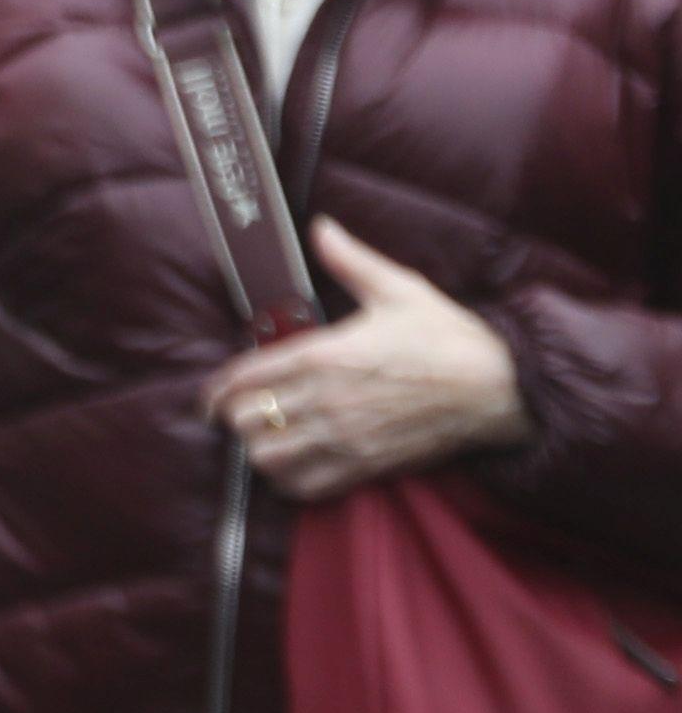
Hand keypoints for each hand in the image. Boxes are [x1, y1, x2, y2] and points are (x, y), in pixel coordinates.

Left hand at [210, 221, 530, 500]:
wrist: (502, 388)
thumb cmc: (450, 336)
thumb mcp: (398, 288)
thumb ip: (350, 259)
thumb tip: (321, 226)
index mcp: (326, 355)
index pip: (246, 378)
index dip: (217, 390)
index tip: (211, 397)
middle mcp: (327, 400)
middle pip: (248, 421)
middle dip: (237, 417)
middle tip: (244, 411)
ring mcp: (346, 438)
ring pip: (268, 459)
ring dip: (258, 450)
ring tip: (266, 438)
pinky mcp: (367, 466)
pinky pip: (305, 487)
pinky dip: (288, 481)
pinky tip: (293, 466)